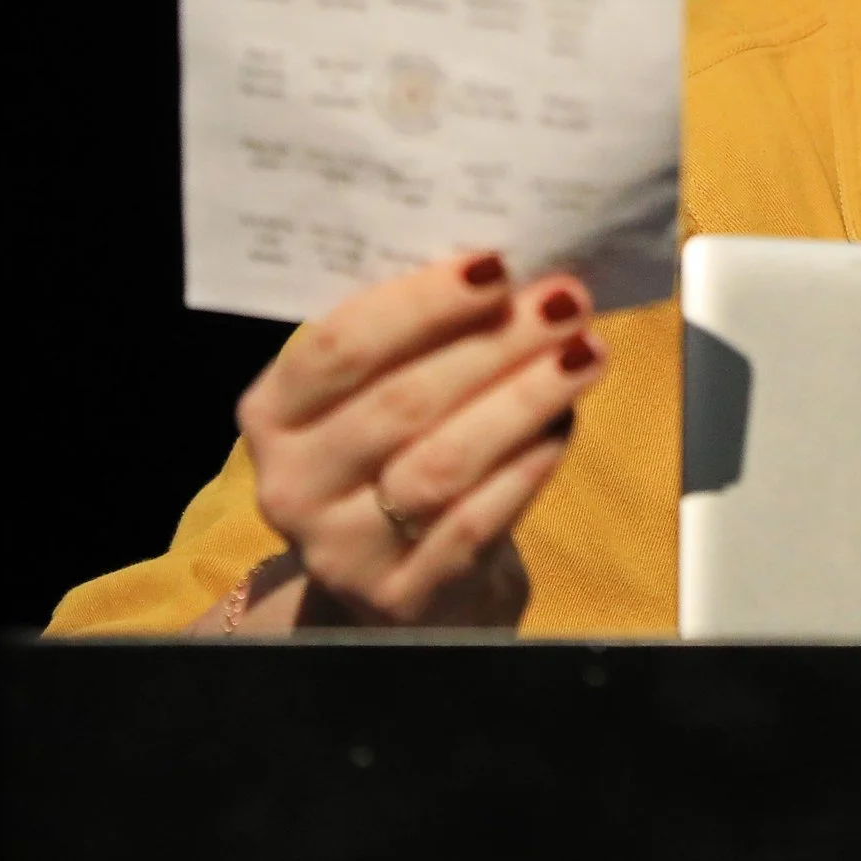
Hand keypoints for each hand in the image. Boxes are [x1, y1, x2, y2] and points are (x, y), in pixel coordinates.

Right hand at [228, 253, 604, 626]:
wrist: (403, 578)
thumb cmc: (400, 451)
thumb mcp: (381, 391)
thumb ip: (421, 335)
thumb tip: (510, 267)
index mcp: (275, 412)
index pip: (338, 346)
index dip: (420, 302)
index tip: (497, 263)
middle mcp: (293, 485)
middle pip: (402, 401)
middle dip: (495, 343)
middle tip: (566, 301)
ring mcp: (342, 550)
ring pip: (442, 463)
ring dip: (524, 399)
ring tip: (585, 352)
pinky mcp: (401, 597)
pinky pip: (474, 523)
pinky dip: (527, 466)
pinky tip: (565, 422)